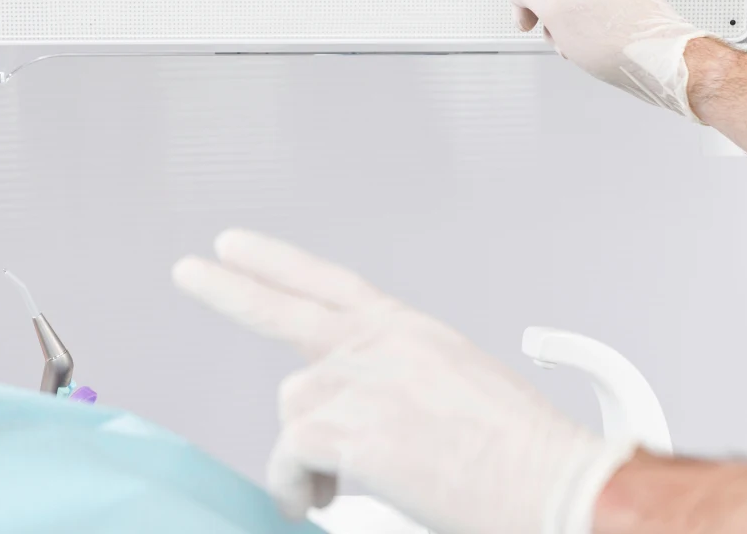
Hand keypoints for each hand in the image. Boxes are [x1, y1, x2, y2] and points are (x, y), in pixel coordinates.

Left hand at [173, 230, 635, 533]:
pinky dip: (296, 487)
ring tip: (335, 483)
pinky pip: (291, 458)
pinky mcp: (353, 431)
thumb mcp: (455, 388)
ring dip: (304, 452)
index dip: (277, 262)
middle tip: (189, 270)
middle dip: (229, 289)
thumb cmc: (521, 452)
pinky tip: (319, 500)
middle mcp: (384, 346)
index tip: (235, 247)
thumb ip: (391, 383)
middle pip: (285, 313)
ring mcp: (366, 384)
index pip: (329, 283)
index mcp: (411, 332)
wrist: (557, 484)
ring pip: (293, 410)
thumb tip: (347, 415)